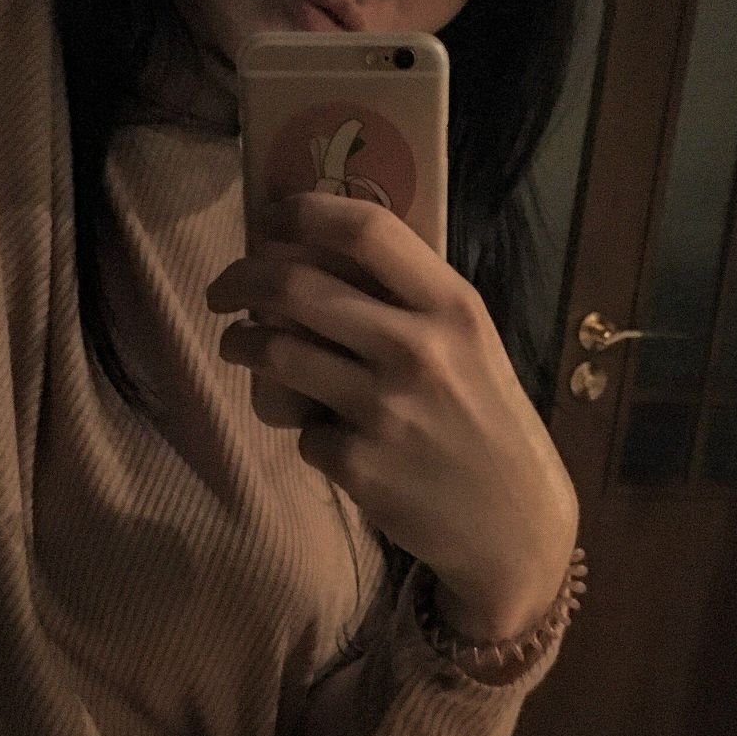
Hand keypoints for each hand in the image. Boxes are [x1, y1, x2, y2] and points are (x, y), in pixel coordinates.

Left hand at [205, 191, 579, 635]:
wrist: (515, 524)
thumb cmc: (485, 419)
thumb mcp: (469, 343)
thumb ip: (408, 300)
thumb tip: (316, 253)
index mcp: (452, 307)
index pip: (367, 230)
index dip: (304, 211)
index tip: (270, 216)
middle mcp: (417, 349)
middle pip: (297, 287)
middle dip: (240, 280)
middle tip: (222, 290)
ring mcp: (384, 409)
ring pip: (276, 353)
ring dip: (241, 345)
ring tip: (239, 347)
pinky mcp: (359, 464)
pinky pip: (300, 430)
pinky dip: (304, 430)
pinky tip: (334, 439)